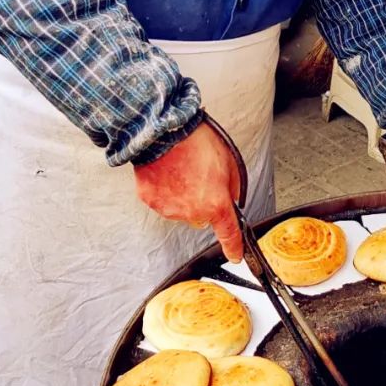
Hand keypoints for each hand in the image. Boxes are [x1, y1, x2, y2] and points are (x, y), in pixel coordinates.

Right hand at [134, 122, 243, 260]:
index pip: (229, 234)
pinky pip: (162, 200)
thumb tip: (231, 199)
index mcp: (215, 204)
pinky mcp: (151, 200)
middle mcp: (192, 212)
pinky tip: (166, 170)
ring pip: (181, 209)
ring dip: (183, 195)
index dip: (234, 247)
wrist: (164, 130)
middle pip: (202, 216)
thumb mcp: (230, 163)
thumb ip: (233, 189)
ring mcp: (169, 208)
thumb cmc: (197, 142)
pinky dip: (164, 189)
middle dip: (203, 202)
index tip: (235, 255)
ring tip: (182, 169)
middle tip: (200, 177)